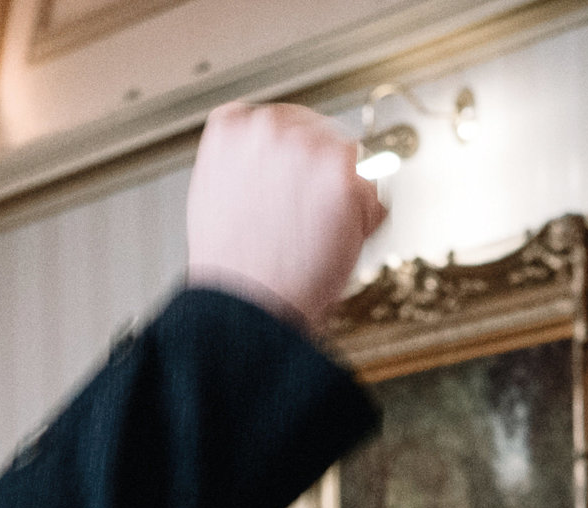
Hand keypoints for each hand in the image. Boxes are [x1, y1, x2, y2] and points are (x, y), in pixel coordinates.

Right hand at [186, 102, 386, 329]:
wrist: (246, 305)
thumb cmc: (233, 269)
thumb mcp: (216, 197)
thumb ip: (244, 166)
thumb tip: (273, 163)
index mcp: (232, 128)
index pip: (279, 122)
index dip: (293, 159)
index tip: (296, 182)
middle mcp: (269, 127)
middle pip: (319, 135)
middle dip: (320, 174)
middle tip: (306, 219)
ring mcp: (308, 146)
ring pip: (350, 161)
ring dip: (343, 195)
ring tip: (312, 236)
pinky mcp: (341, 172)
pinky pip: (372, 191)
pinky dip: (364, 219)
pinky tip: (333, 242)